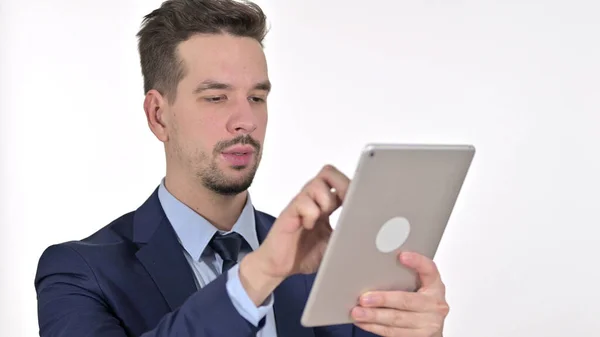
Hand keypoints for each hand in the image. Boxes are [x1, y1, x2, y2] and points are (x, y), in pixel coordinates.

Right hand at [239, 165, 349, 304]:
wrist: (279, 267)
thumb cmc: (304, 254)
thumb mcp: (333, 245)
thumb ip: (345, 234)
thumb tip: (367, 233)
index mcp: (325, 206)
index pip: (340, 183)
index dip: (352, 186)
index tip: (362, 200)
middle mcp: (313, 200)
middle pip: (329, 172)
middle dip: (342, 184)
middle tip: (344, 204)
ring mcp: (301, 205)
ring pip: (317, 183)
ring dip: (326, 200)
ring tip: (323, 217)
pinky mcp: (289, 212)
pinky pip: (303, 202)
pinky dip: (310, 213)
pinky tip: (308, 226)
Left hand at [350, 252, 448, 336]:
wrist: (431, 326)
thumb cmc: (420, 302)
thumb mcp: (418, 286)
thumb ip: (405, 277)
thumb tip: (375, 269)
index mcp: (435, 286)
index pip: (429, 270)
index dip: (417, 262)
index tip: (402, 256)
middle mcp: (435, 304)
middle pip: (406, 300)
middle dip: (382, 299)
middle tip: (364, 298)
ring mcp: (429, 323)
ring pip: (397, 319)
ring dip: (374, 316)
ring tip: (358, 312)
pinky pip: (393, 332)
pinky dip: (375, 327)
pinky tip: (364, 322)